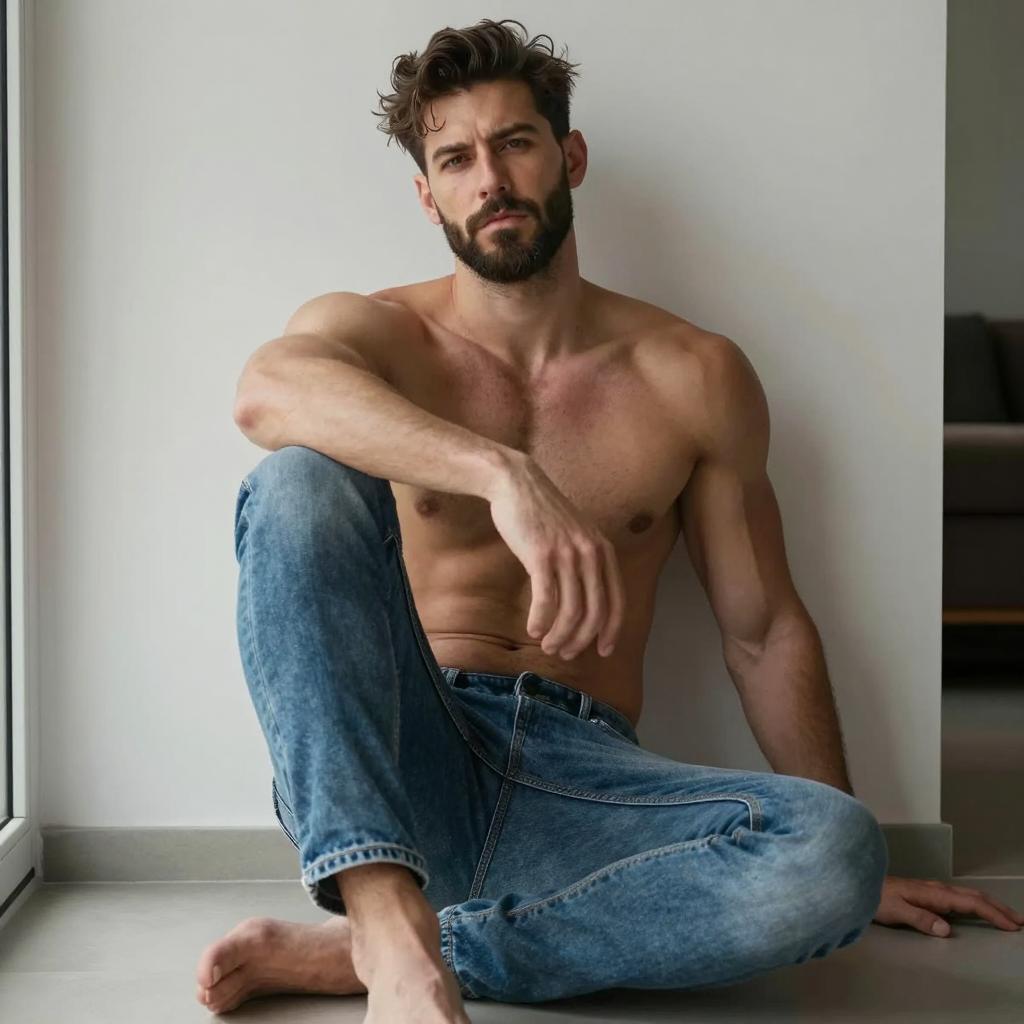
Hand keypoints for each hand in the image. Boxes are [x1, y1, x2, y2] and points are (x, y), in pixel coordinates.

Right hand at [487, 454, 624, 659]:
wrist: (516, 483)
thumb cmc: (542, 512)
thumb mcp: (575, 534)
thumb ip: (584, 561)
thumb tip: (583, 599)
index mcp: (603, 550)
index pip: (617, 601)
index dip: (612, 630)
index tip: (603, 651)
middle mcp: (590, 553)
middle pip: (595, 611)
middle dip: (582, 640)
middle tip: (566, 653)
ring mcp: (567, 554)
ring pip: (571, 611)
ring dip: (560, 635)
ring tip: (548, 645)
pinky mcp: (541, 555)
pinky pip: (546, 600)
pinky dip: (541, 620)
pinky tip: (533, 629)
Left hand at [872, 875, 1023, 935]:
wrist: (861, 883)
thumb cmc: (876, 898)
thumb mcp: (896, 911)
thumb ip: (920, 919)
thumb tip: (946, 929)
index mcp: (934, 894)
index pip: (970, 903)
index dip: (992, 914)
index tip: (1011, 925)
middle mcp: (936, 889)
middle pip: (974, 897)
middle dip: (998, 908)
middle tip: (1019, 921)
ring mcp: (933, 890)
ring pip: (968, 896)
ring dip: (989, 905)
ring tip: (1006, 916)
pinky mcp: (928, 894)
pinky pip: (959, 898)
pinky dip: (975, 904)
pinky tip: (977, 909)